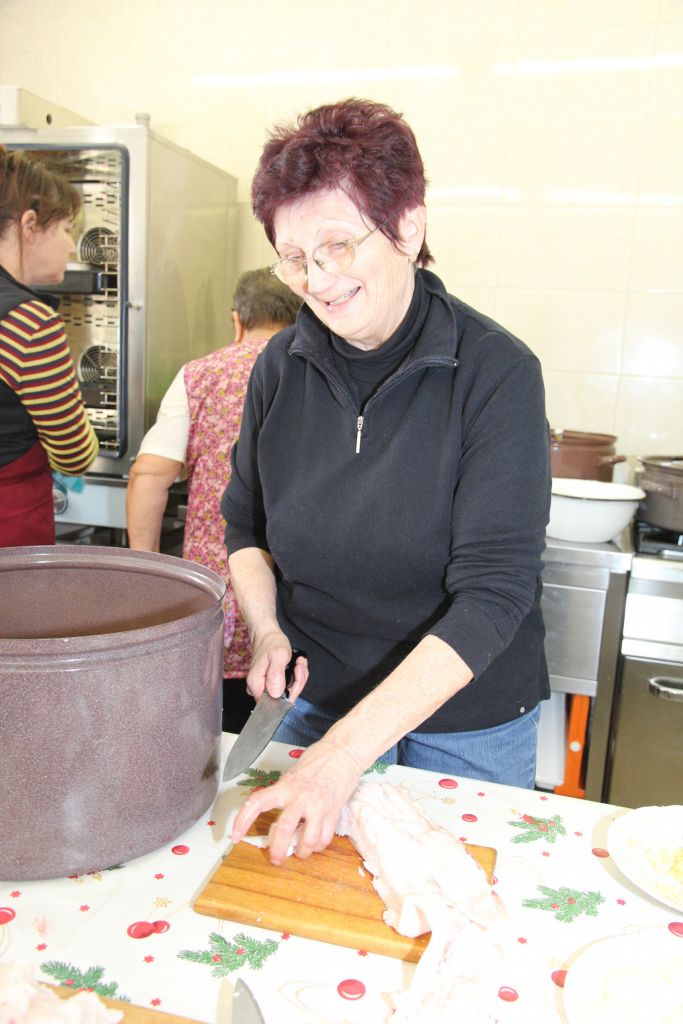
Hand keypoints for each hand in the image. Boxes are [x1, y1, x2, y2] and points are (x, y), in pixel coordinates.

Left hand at [230, 734, 363, 864]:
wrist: (343, 753)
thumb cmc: (317, 760)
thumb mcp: (292, 774)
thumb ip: (283, 793)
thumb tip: (272, 811)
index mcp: (285, 787)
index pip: (257, 803)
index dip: (242, 821)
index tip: (235, 836)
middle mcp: (300, 798)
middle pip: (284, 830)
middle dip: (277, 850)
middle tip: (275, 859)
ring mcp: (318, 806)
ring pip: (307, 839)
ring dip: (301, 852)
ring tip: (299, 853)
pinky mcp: (333, 813)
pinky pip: (324, 838)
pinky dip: (318, 846)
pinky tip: (315, 844)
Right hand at [246, 631, 307, 700]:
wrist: (268, 636)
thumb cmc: (271, 643)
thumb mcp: (278, 655)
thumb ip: (276, 674)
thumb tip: (275, 693)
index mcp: (256, 685)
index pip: (276, 703)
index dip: (290, 692)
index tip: (296, 673)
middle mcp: (258, 689)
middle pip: (284, 698)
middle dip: (297, 682)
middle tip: (299, 665)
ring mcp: (265, 687)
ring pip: (288, 692)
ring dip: (298, 678)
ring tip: (298, 662)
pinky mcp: (271, 684)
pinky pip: (287, 686)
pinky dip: (295, 676)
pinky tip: (296, 665)